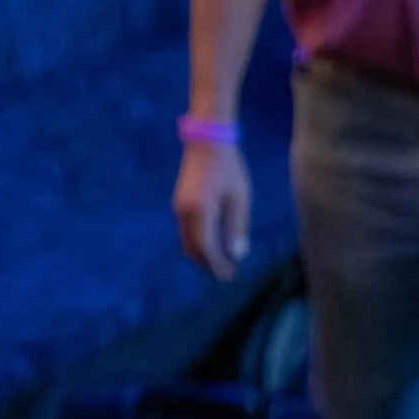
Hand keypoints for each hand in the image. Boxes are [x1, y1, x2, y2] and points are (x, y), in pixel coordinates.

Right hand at [174, 140, 252, 279]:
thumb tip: (237, 255)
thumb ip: (237, 228)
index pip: (207, 248)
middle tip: (228, 273)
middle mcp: (183, 213)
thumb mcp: (239, 199)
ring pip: (187, 240)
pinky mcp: (180, 203)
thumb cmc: (228, 169)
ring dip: (203, 253)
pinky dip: (199, 242)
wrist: (206, 143)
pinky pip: (187, 230)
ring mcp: (179, 208)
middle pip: (192, 248)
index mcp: (199, 213)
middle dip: (208, 263)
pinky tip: (214, 242)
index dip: (218, 264)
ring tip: (222, 261)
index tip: (231, 275)